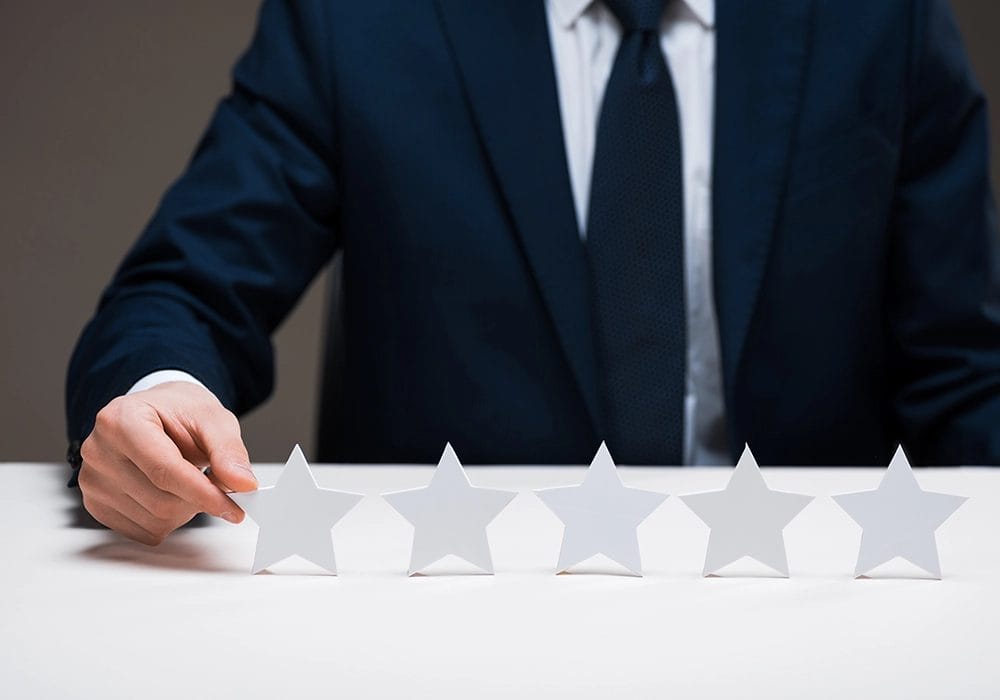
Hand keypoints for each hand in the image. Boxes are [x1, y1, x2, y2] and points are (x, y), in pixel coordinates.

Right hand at [79, 381, 257, 544]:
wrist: (155, 414)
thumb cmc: (179, 413)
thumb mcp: (212, 419)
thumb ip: (228, 451)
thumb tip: (243, 484)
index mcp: (121, 420)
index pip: (165, 470)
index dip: (204, 494)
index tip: (234, 508)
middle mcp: (98, 450)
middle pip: (160, 501)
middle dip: (198, 499)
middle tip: (213, 480)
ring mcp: (92, 480)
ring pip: (154, 521)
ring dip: (185, 510)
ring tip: (187, 480)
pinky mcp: (96, 504)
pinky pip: (144, 531)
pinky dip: (168, 520)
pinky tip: (170, 493)